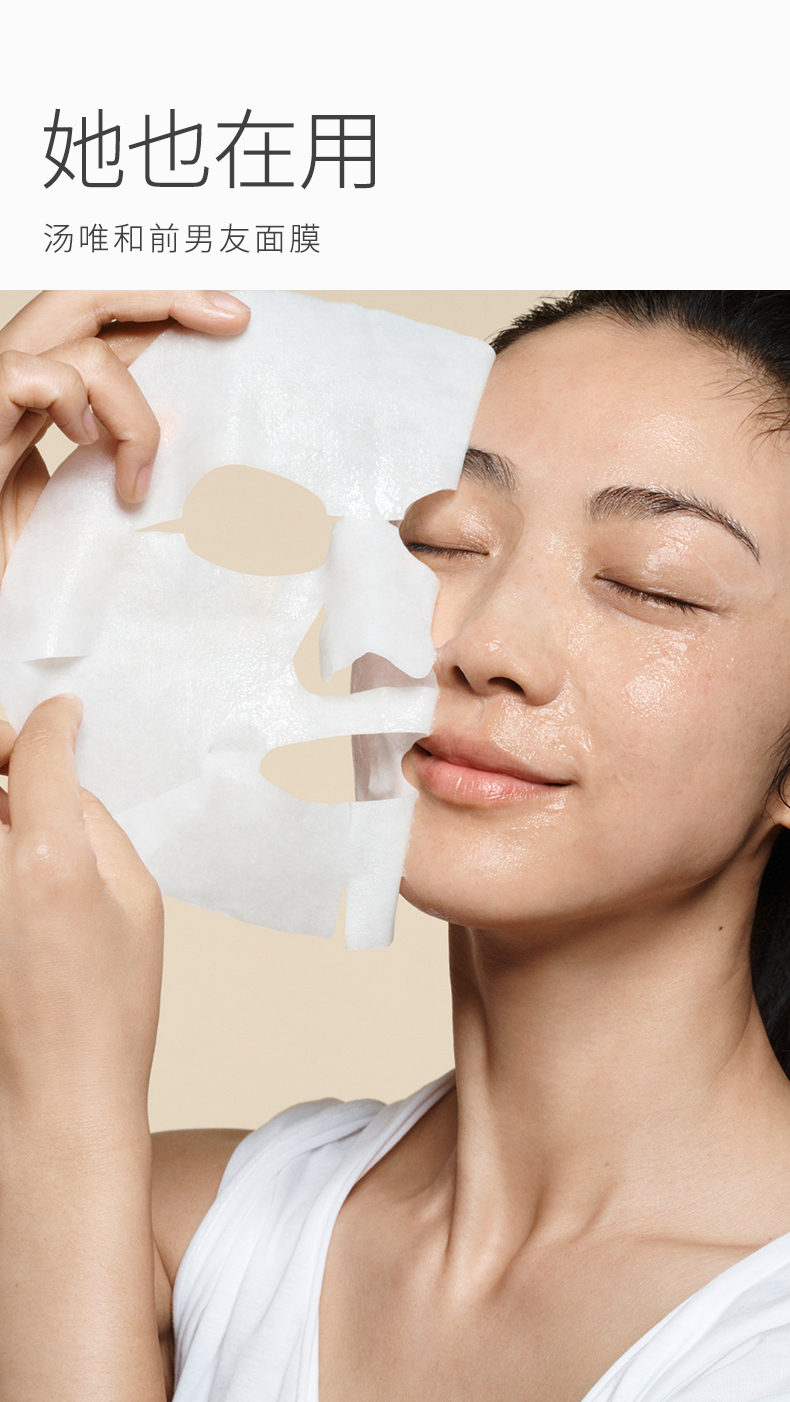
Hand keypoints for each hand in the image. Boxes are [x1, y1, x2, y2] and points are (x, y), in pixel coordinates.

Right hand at [0, 290, 249, 577]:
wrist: (1, 601)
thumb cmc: (21, 566)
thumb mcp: (83, 508)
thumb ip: (119, 467)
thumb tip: (191, 458)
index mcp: (35, 395)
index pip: (100, 323)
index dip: (160, 306)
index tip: (229, 319)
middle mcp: (11, 378)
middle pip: (87, 292)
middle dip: (168, 292)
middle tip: (235, 318)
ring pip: (85, 340)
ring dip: (134, 410)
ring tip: (136, 476)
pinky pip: (42, 374)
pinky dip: (79, 409)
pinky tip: (83, 453)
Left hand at [0, 694, 163, 1119]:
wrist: (56, 1093)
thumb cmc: (108, 1011)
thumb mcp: (137, 901)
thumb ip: (97, 826)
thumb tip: (62, 784)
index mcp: (49, 862)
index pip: (34, 754)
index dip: (51, 723)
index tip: (62, 715)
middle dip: (0, 748)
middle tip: (18, 751)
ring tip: (16, 812)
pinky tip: (11, 853)